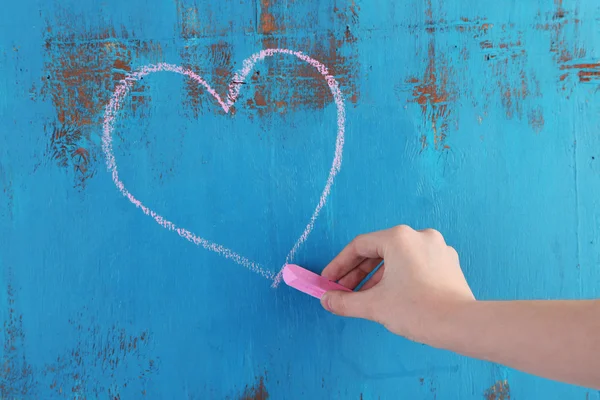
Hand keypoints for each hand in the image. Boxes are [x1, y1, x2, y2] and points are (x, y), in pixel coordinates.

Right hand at [321, 225, 474, 346]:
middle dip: (357, 273)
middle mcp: (419, 236)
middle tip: (341, 291)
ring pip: (397, 259)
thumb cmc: (416, 309)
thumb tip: (326, 300)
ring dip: (376, 277)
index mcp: (399, 238)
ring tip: (363, 298)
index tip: (328, 281)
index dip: (339, 265)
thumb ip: (345, 301)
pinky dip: (398, 278)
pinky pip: (415, 265)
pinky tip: (390, 297)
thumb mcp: (374, 305)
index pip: (359, 246)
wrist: (460, 325)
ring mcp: (437, 248)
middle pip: (378, 251)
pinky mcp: (448, 263)